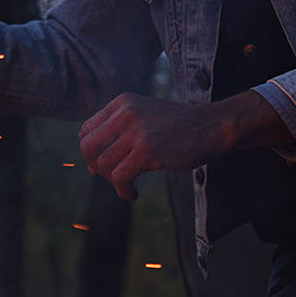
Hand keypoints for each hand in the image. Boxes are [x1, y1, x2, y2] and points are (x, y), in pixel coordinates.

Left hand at [78, 93, 230, 200]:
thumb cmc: (177, 126)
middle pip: (87, 146)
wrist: (209, 127)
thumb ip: (118, 128)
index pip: (86, 128)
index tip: (102, 164)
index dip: (90, 151)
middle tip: (110, 176)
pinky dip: (122, 191)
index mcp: (121, 102)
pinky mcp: (146, 151)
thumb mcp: (144, 114)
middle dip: (94, 166)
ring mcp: (135, 131)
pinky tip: (132, 194)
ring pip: (103, 164)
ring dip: (112, 181)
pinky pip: (119, 177)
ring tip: (127, 185)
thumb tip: (91, 160)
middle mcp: (125, 113)